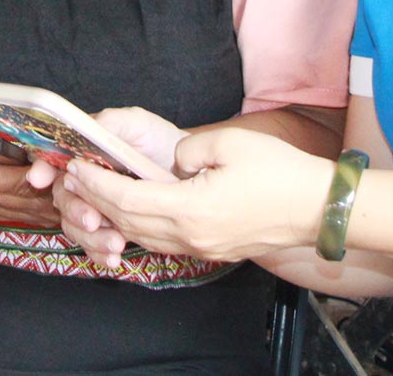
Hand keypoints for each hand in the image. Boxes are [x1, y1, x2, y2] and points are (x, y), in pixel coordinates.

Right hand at [34, 107, 184, 261]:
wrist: (187, 173)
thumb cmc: (158, 142)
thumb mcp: (137, 124)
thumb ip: (110, 123)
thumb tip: (85, 128)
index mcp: (82, 152)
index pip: (52, 158)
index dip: (41, 168)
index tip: (40, 179)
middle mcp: (82, 180)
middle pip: (62, 197)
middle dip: (75, 211)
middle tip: (93, 220)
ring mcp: (92, 206)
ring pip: (75, 226)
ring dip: (91, 238)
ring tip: (116, 243)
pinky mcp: (107, 228)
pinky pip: (92, 246)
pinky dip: (100, 254)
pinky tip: (115, 258)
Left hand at [63, 127, 333, 265]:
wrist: (317, 208)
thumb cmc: (279, 172)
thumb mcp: (229, 144)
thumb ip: (189, 150)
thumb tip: (172, 163)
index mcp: (191, 210)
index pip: (128, 200)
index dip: (97, 184)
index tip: (77, 166)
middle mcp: (191, 236)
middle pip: (129, 221)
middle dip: (97, 200)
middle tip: (74, 179)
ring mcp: (202, 247)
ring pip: (144, 236)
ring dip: (115, 215)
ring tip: (96, 193)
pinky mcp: (213, 248)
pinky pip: (164, 241)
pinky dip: (140, 226)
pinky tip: (132, 209)